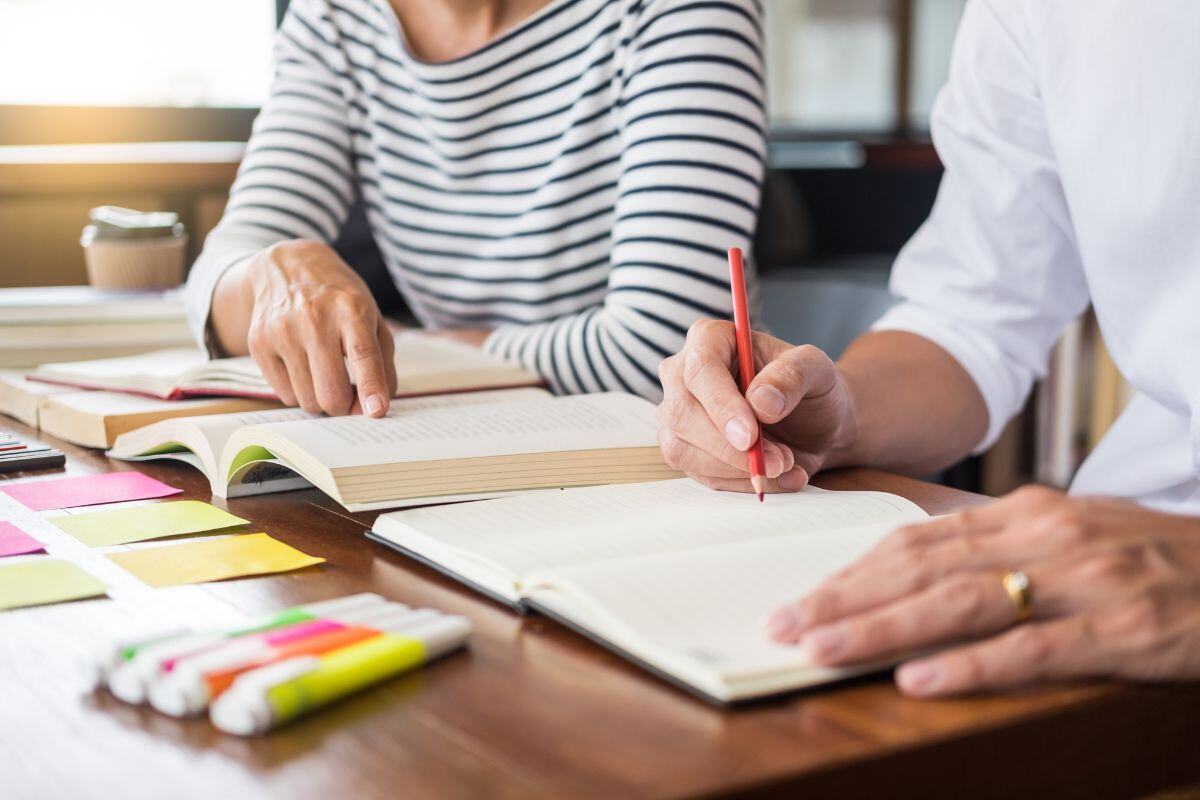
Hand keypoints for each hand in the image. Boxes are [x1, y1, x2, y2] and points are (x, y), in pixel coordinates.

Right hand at [244, 241, 397, 415]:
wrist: (287, 267)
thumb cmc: (339, 298)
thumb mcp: (371, 316)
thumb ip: (382, 361)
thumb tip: (376, 406)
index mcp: (350, 310)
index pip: (362, 355)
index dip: (371, 387)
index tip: (377, 412)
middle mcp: (313, 320)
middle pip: (331, 392)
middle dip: (345, 407)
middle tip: (350, 399)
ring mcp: (281, 332)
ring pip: (307, 400)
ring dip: (321, 400)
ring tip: (325, 375)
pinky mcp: (258, 343)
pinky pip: (284, 394)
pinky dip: (299, 392)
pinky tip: (303, 368)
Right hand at [656, 320, 855, 492]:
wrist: (812, 425)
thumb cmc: (809, 388)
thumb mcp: (817, 369)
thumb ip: (793, 376)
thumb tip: (761, 401)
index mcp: (710, 339)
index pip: (700, 369)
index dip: (721, 405)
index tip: (749, 436)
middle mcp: (682, 374)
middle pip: (682, 413)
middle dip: (730, 447)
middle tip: (779, 460)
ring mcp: (676, 414)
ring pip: (683, 449)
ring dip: (736, 468)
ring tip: (783, 464)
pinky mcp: (682, 449)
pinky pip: (700, 475)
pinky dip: (739, 482)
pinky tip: (771, 475)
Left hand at [765, 486, 1199, 696]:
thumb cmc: (1150, 558)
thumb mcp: (1067, 536)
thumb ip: (994, 548)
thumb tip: (910, 572)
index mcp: (1023, 512)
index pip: (914, 541)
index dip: (849, 571)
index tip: (798, 598)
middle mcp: (1044, 536)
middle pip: (922, 568)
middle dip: (844, 599)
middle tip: (783, 627)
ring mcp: (1084, 581)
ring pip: (963, 601)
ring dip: (884, 627)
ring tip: (824, 649)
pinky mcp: (1126, 629)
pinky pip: (1035, 648)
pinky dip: (972, 665)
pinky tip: (921, 680)